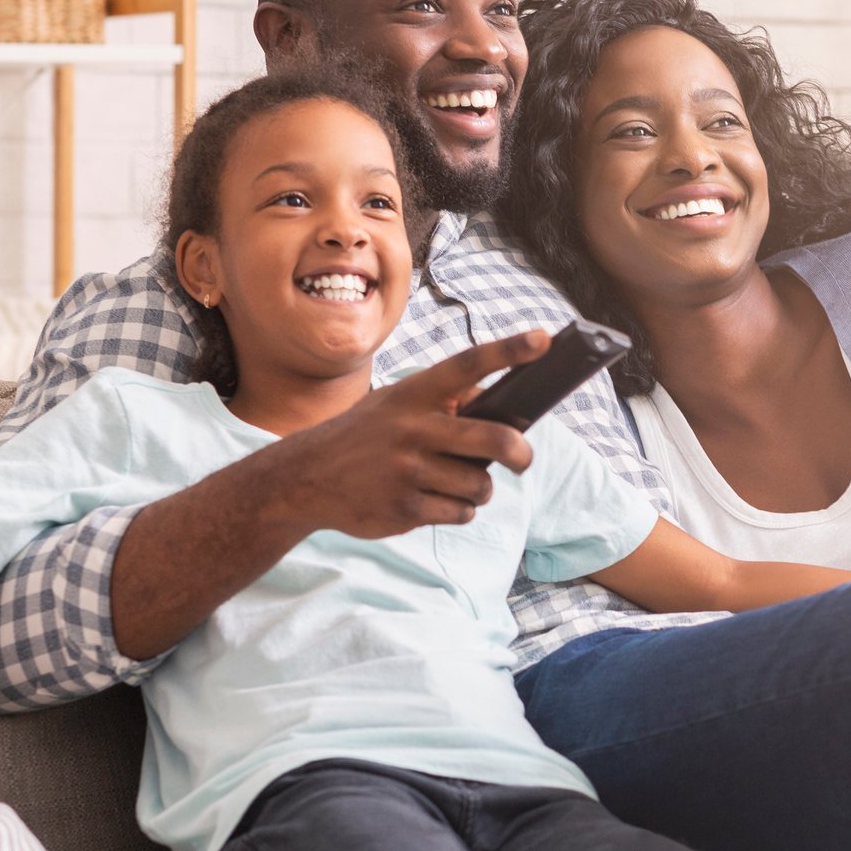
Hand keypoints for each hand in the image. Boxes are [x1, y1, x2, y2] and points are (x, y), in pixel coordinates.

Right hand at [276, 331, 549, 540]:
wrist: (306, 477)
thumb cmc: (367, 436)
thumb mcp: (396, 404)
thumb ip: (444, 403)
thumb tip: (505, 410)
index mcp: (414, 393)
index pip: (469, 365)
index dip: (509, 351)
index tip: (544, 339)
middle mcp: (413, 428)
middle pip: (495, 439)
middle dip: (521, 453)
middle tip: (523, 459)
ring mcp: (408, 470)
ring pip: (481, 484)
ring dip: (478, 488)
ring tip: (455, 483)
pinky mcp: (405, 507)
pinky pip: (461, 512)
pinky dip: (458, 510)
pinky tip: (433, 501)